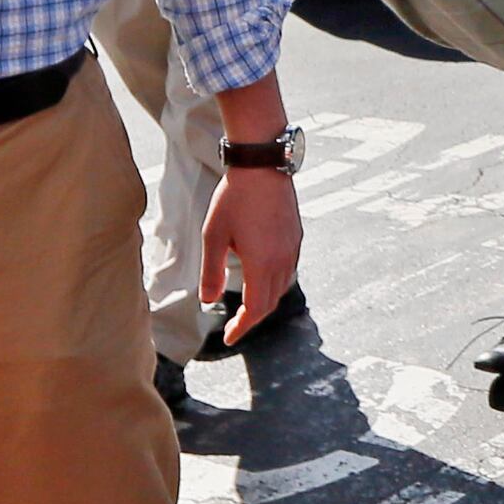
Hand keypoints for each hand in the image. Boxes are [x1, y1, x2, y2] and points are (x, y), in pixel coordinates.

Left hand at [201, 168, 305, 346]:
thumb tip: (207, 301)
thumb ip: (211, 271)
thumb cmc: (234, 198)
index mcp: (261, 263)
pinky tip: (260, 276)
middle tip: (233, 324)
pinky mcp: (296, 236)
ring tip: (246, 304)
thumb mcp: (213, 236)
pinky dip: (273, 283)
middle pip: (270, 302)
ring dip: (264, 301)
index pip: (255, 309)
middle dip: (252, 318)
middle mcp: (282, 260)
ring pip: (282, 287)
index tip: (229, 338)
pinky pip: (288, 270)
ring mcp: (292, 248)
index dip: (242, 327)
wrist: (263, 165)